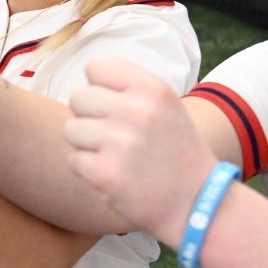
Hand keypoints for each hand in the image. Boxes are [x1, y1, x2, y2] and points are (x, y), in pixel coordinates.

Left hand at [64, 54, 216, 244]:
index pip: (96, 65)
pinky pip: (74, 160)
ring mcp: (119, 143)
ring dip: (87, 145)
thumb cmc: (175, 150)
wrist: (196, 202)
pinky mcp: (105, 174)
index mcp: (152, 89)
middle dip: (89, 116)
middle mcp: (136, 110)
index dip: (99, 86)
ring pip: (71, 129)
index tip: (113, 104)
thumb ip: (129, 87)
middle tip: (113, 134)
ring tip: (115, 155)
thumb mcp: (166, 105)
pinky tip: (114, 174)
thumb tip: (87, 81)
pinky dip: (89, 170)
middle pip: (77, 97)